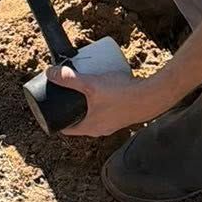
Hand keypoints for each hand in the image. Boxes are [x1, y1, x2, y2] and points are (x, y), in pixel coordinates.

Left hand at [43, 66, 166, 138]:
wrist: (151, 97)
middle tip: (66, 90)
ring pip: (92, 113)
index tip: (50, 105)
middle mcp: (100, 129)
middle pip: (78, 119)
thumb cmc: (122, 95)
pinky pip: (105, 109)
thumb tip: (49, 73)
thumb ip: (69, 79)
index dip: (55, 118)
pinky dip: (100, 100)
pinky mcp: (121, 114)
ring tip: (82, 84)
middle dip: (70, 105)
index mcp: (89, 128)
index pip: (65, 128)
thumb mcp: (91, 84)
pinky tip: (102, 86)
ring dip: (86, 102)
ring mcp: (112, 123)